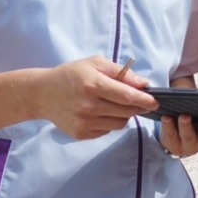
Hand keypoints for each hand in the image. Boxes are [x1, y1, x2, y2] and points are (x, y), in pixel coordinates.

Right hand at [41, 56, 157, 139]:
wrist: (42, 94)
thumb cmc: (72, 75)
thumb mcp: (95, 64)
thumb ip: (121, 72)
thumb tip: (144, 83)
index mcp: (93, 85)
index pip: (127, 96)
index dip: (144, 99)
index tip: (155, 101)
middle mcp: (89, 106)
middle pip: (126, 112)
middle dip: (138, 107)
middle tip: (142, 102)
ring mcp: (84, 122)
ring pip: (119, 124)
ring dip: (124, 115)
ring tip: (116, 105)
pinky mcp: (81, 134)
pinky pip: (107, 131)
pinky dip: (110, 123)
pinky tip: (100, 113)